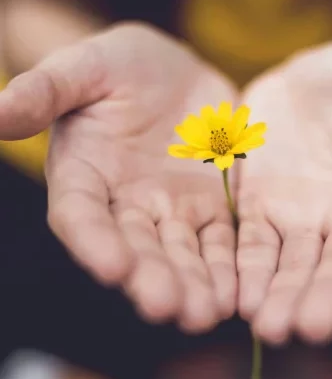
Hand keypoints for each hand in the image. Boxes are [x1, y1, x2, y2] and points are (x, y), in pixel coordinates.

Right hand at [0, 23, 237, 331]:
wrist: (173, 72)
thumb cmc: (120, 65)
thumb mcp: (85, 67)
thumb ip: (46, 90)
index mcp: (85, 175)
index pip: (81, 215)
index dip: (93, 242)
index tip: (112, 267)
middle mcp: (126, 204)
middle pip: (136, 247)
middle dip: (151, 278)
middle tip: (168, 307)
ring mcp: (172, 209)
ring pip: (182, 253)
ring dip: (194, 284)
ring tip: (207, 313)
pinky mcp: (211, 206)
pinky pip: (221, 240)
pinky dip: (228, 266)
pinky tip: (239, 292)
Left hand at [237, 38, 331, 343]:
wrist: (306, 79)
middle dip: (326, 294)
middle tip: (311, 329)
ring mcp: (302, 214)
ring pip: (294, 262)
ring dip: (283, 294)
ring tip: (270, 328)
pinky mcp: (262, 207)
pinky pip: (255, 242)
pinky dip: (248, 269)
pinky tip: (241, 300)